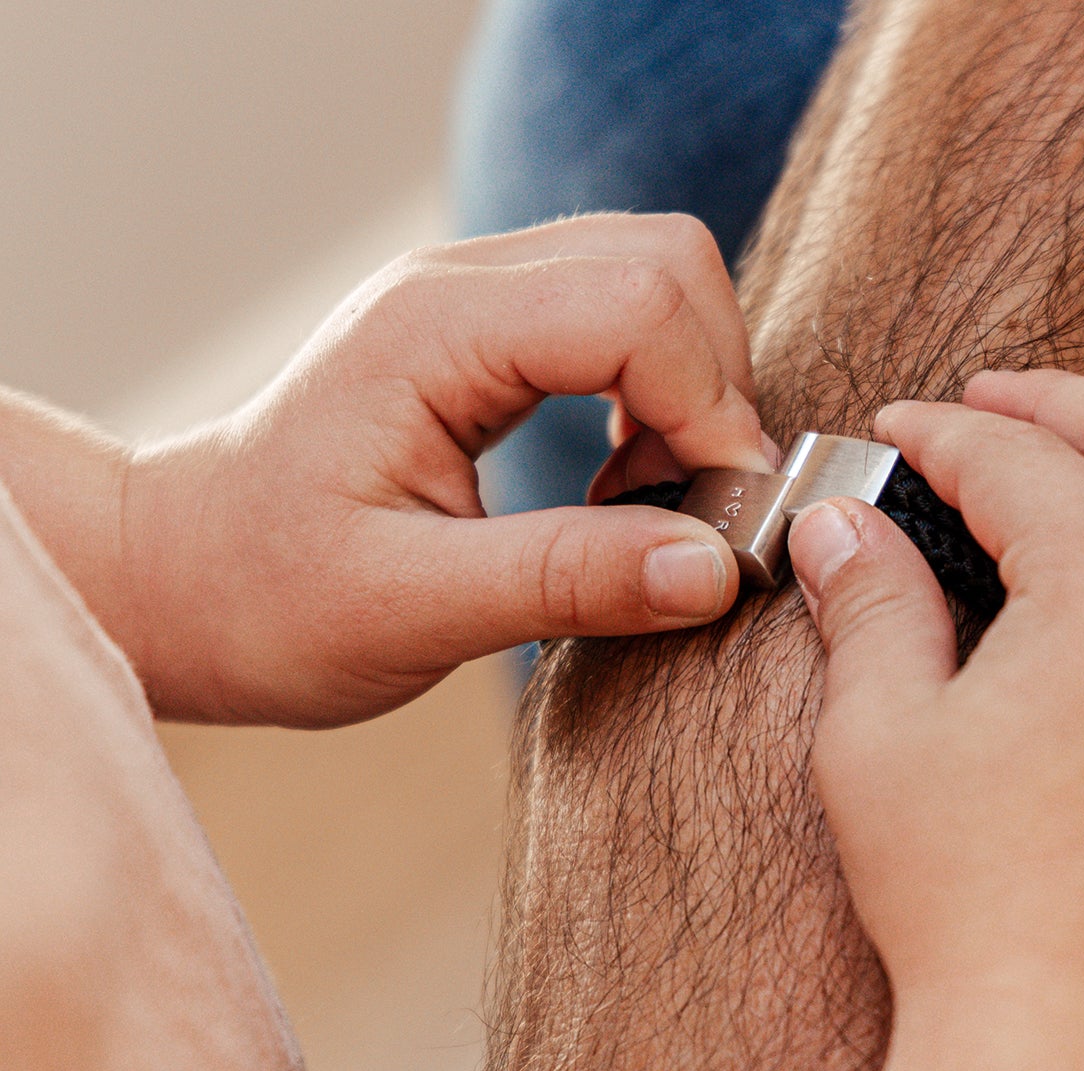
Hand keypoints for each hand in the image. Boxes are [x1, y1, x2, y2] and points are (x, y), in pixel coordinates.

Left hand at [114, 214, 773, 725]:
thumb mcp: (415, 610)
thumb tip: (715, 567)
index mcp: (436, 330)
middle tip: (692, 509)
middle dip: (714, 390)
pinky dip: (658, 397)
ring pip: (656, 282)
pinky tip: (621, 482)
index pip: (639, 308)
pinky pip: (621, 321)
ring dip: (692, 392)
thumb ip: (570, 582)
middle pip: (667, 265)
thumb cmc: (269, 598)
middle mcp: (460, 286)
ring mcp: (475, 301)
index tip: (720, 524)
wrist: (179, 581)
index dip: (710, 414)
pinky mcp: (488, 336)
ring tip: (652, 502)